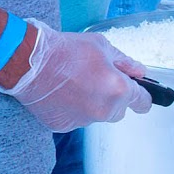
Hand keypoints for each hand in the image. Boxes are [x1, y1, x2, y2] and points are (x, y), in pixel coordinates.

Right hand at [0, 27, 155, 131]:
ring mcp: (84, 121)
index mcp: (118, 91)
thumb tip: (140, 72)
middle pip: (120, 110)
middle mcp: (104, 111)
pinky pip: (77, 119)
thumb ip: (125, 63)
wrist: (30, 63)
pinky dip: (74, 109)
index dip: (144, 96)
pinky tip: (63, 93)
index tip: (141, 94)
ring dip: (93, 103)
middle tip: (98, 79)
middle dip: (114, 97)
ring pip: (97, 115)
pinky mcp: (65, 126)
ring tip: (75, 83)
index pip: (144, 103)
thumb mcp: (102, 47)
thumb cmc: (65, 52)